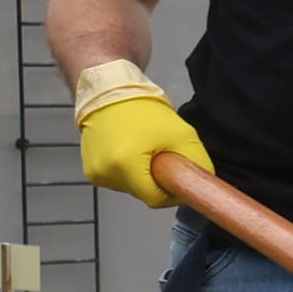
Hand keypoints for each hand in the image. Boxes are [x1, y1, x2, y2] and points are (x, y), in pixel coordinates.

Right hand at [69, 64, 210, 209]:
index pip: (155, 200)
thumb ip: (196, 163)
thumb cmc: (145, 110)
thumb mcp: (181, 134)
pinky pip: (117, 180)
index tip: (178, 177)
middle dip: (156, 180)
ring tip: (143, 148)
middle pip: (142, 194)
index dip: (171, 192)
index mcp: (125, 165)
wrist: (110, 91)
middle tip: (161, 156)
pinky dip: (127, 171)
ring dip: (141, 175)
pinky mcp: (90, 170)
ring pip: (130, 188)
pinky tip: (129, 150)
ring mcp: (95, 173)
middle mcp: (105, 173)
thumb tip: (202, 186)